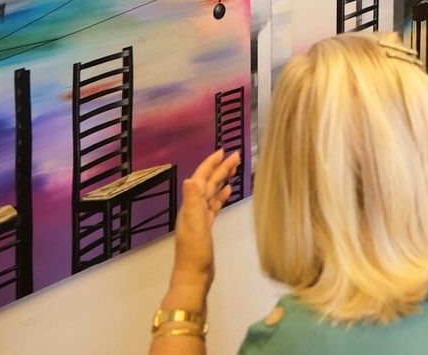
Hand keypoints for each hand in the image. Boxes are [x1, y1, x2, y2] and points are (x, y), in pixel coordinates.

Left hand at [170, 149, 240, 289]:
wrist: (194, 276)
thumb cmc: (195, 251)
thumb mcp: (195, 225)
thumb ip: (193, 202)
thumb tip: (191, 178)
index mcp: (191, 205)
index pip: (201, 178)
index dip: (211, 164)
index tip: (223, 151)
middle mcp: (194, 208)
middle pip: (208, 183)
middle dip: (221, 168)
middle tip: (236, 156)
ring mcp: (200, 218)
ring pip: (212, 192)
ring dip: (222, 179)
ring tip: (234, 169)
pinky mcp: (207, 227)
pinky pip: (214, 205)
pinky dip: (221, 196)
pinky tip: (228, 191)